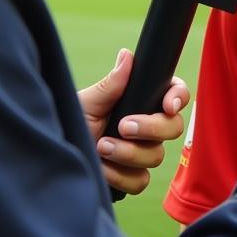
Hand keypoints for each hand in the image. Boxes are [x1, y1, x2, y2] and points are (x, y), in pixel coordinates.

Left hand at [78, 48, 188, 195]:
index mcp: (143, 100)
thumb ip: (112, 84)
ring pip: (156, 155)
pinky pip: (140, 180)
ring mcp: (142, 153)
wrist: (58, 151)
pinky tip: (102, 166)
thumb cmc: (74, 120)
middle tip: (123, 126)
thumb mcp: (89, 100)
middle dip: (151, 127)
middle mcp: (148, 126)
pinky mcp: (132, 177)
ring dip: (128, 152)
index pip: (176, 94)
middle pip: (173, 127)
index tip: (167, 105)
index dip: (178, 98)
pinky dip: (120, 175)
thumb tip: (127, 55)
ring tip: (101, 146)